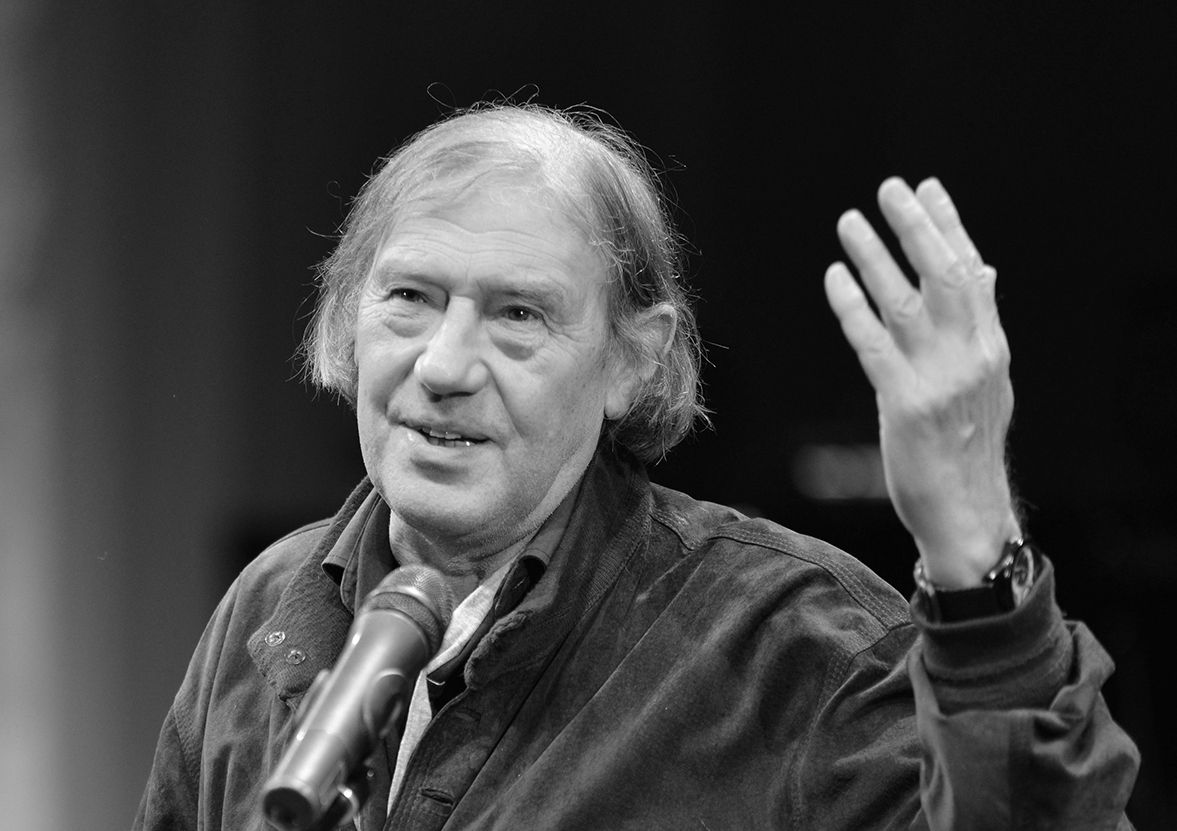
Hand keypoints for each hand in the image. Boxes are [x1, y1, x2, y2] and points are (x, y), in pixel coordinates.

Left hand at [824, 178, 1020, 588]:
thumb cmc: (967, 445)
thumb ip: (980, 325)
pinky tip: (834, 277)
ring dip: (875, 257)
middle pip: (945, 276)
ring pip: (905, 303)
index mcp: (991, 347)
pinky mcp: (906, 406)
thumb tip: (985, 268)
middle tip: (889, 188)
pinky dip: (852, 307)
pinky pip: (873, 345)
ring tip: (848, 221)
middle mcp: (972, 356)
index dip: (949, 226)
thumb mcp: (988, 381)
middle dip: (917, 227)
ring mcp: (941, 381)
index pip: (972, 272)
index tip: (927, 187)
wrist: (965, 512)